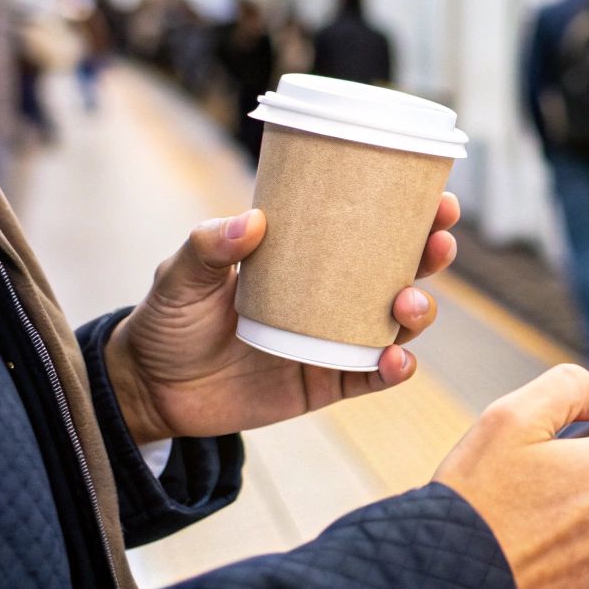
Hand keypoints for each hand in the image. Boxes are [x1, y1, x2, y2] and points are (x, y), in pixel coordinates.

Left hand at [105, 193, 460, 443]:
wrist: (150, 388)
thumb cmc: (168, 320)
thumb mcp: (181, 274)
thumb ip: (209, 246)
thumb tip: (253, 220)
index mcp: (306, 259)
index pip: (367, 229)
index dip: (410, 215)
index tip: (437, 199)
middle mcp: (330, 297)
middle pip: (399, 271)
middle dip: (430, 256)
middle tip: (438, 243)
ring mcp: (332, 341)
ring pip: (396, 325)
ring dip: (418, 312)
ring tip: (407, 305)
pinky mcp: (325, 383)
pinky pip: (371, 377)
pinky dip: (393, 370)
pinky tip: (396, 361)